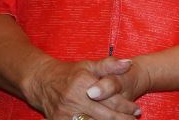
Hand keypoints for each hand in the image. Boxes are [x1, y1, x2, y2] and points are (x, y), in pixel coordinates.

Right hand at [24, 55, 140, 119]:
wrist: (41, 82)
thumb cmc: (69, 73)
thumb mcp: (89, 65)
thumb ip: (109, 65)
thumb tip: (129, 64)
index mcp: (83, 84)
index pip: (111, 99)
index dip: (126, 106)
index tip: (136, 110)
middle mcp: (74, 101)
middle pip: (105, 116)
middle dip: (122, 119)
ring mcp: (65, 115)